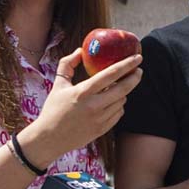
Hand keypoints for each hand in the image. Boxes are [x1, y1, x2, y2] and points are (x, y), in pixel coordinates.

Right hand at [22, 48, 142, 166]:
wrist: (49, 138)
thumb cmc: (53, 109)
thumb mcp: (58, 84)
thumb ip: (67, 64)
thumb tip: (80, 50)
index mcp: (83, 92)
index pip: (111, 74)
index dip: (127, 64)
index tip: (137, 57)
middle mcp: (94, 105)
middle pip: (123, 88)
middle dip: (134, 77)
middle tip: (139, 70)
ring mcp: (100, 119)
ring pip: (122, 101)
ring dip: (123, 92)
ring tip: (116, 88)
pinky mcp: (102, 129)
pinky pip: (119, 113)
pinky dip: (118, 105)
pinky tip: (111, 102)